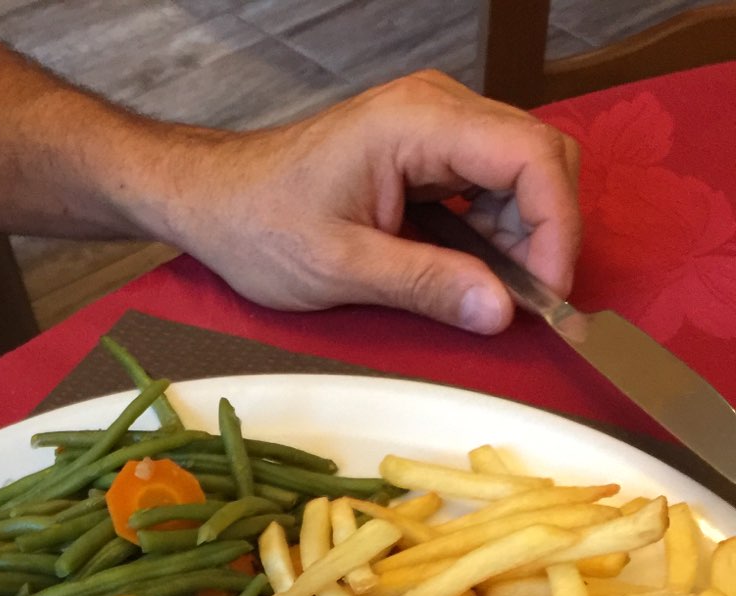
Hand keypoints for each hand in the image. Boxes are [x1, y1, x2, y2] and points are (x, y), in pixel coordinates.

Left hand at [149, 71, 579, 332]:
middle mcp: (437, 109)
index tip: (548, 294)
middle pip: (537, 158)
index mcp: (418, 121)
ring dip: (522, 239)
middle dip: (546, 234)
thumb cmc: (260, 225)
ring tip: (498, 299)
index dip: (555, 227)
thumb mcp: (341, 267)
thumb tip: (499, 312)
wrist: (214, 202)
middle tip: (533, 305)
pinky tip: (476, 279)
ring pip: (518, 174)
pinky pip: (486, 186)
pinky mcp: (425, 153)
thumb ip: (425, 285)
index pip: (529, 156)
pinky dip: (495, 235)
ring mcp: (433, 127)